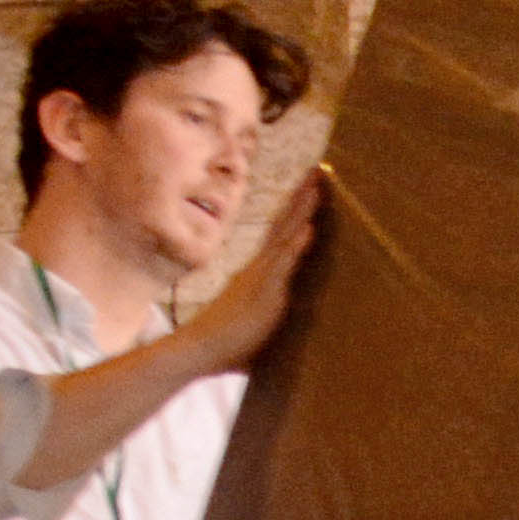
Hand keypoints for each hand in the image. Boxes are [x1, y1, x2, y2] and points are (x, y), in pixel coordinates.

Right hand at [173, 171, 328, 372]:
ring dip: (301, 211)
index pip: (279, 233)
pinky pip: (282, 264)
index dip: (294, 210)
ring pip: (285, 236)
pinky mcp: (263, 291)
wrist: (200, 348)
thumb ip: (265, 302)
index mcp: (258, 270)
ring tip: (317, 186)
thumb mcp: (253, 315)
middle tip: (318, 171)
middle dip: (301, 198)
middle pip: (283, 225)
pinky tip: (308, 227)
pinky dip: (295, 244)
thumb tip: (275, 299)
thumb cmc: (226, 339)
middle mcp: (260, 267)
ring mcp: (261, 276)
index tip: (309, 187)